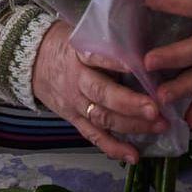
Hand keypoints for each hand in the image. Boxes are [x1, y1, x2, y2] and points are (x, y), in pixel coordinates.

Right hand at [31, 21, 166, 162]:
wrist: (32, 62)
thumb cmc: (65, 46)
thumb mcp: (82, 35)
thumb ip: (107, 43)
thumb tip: (144, 46)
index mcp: (78, 55)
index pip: (96, 58)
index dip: (115, 62)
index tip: (139, 65)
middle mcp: (76, 81)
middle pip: (102, 94)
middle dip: (129, 103)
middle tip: (155, 109)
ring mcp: (75, 104)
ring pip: (102, 118)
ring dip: (131, 125)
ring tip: (158, 126)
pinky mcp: (74, 120)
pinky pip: (93, 136)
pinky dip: (113, 148)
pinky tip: (133, 155)